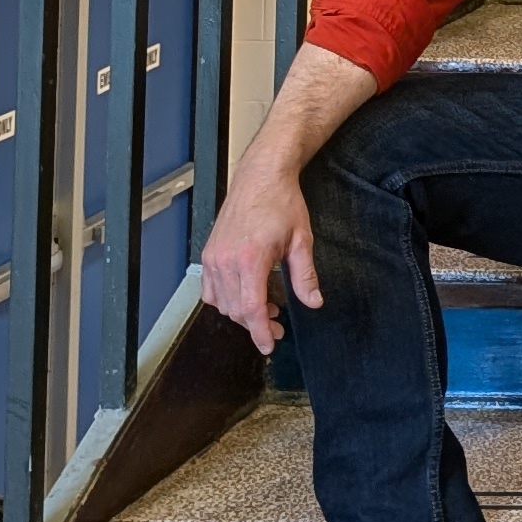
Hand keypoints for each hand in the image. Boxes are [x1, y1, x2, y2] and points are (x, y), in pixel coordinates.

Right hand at [198, 150, 321, 354]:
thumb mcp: (302, 240)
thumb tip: (313, 302)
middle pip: (236, 310)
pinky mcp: (208, 254)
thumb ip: (305, 276)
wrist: (261, 176)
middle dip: (256, 324)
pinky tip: (243, 296)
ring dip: (242, 313)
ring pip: (221, 303)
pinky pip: (209, 290)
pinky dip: (224, 300)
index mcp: (251, 259)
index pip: (252, 309)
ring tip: (265, 309)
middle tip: (277, 325)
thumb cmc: (282, 203)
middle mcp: (226, 261)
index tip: (270, 345)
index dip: (261, 333)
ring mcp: (213, 258)